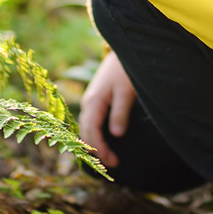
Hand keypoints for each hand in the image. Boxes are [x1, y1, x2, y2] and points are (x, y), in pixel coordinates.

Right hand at [78, 51, 135, 167]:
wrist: (124, 49)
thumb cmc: (126, 70)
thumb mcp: (126, 92)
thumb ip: (121, 112)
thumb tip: (116, 135)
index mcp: (94, 102)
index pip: (92, 132)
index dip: (101, 149)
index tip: (113, 162)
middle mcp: (88, 102)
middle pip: (86, 132)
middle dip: (97, 150)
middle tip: (114, 164)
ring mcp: (91, 100)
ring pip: (87, 127)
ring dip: (95, 143)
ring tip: (109, 157)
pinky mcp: (96, 99)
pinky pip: (91, 121)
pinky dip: (95, 134)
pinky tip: (104, 141)